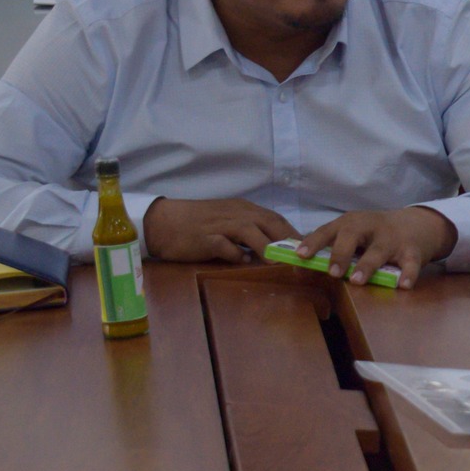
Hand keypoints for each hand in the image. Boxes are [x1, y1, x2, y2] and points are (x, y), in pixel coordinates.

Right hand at [142, 197, 297, 262]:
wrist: (162, 222)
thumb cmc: (197, 224)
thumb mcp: (227, 222)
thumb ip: (249, 233)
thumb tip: (272, 250)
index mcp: (243, 209)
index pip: (275, 218)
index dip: (293, 233)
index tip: (307, 248)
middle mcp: (235, 213)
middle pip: (269, 222)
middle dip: (288, 240)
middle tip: (302, 257)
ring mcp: (220, 224)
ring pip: (250, 231)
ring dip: (266, 246)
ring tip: (278, 261)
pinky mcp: (205, 237)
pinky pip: (224, 245)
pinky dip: (235, 253)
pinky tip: (240, 261)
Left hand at [296, 206, 456, 287]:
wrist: (419, 224)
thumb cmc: (377, 233)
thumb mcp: (355, 232)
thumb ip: (333, 246)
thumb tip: (298, 267)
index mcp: (351, 222)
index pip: (328, 230)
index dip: (314, 242)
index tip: (300, 255)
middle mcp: (370, 227)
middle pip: (352, 235)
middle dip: (341, 253)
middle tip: (333, 272)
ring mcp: (392, 238)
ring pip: (378, 251)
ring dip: (367, 265)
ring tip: (358, 281)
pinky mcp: (412, 251)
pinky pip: (410, 264)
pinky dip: (408, 274)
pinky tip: (403, 285)